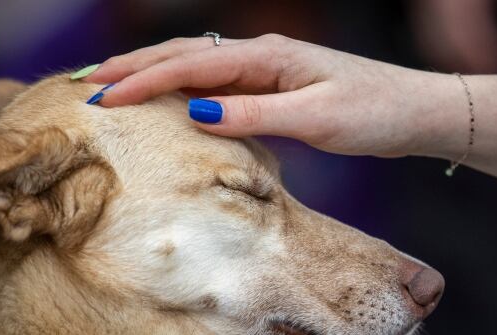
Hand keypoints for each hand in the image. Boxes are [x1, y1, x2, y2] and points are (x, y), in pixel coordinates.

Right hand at [85, 34, 452, 157]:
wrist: (413, 112)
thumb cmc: (374, 113)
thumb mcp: (317, 117)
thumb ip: (257, 114)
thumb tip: (198, 112)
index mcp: (268, 56)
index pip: (191, 65)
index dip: (143, 80)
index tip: (102, 96)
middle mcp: (260, 55)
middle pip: (183, 55)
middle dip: (132, 68)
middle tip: (83, 82)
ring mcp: (264, 70)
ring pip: (195, 67)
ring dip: (150, 75)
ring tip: (109, 85)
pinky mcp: (272, 88)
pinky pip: (214, 85)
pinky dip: (180, 90)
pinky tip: (164, 102)